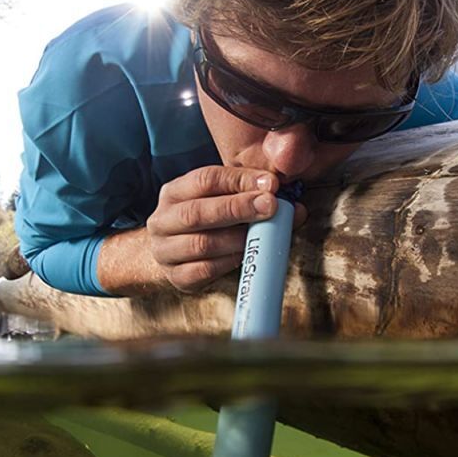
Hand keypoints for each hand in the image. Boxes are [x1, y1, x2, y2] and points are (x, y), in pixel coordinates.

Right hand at [146, 166, 305, 292]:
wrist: (172, 254)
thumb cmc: (206, 223)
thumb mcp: (220, 201)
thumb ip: (251, 197)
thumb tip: (294, 208)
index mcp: (173, 193)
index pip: (205, 179)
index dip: (239, 180)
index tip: (271, 184)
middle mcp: (162, 220)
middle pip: (198, 212)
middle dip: (238, 208)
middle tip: (270, 206)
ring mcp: (165, 251)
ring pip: (201, 244)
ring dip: (236, 238)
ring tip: (261, 236)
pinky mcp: (175, 277)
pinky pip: (203, 271)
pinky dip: (228, 263)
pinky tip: (245, 256)